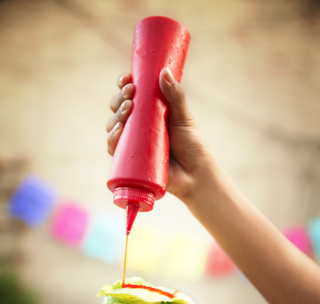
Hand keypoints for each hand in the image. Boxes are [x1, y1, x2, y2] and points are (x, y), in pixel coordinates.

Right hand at [106, 68, 216, 203]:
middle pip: (119, 109)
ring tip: (128, 109)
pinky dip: (112, 138)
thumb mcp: (184, 118)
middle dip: (120, 99)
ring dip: (116, 116)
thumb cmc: (192, 146)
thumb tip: (164, 71)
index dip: (124, 86)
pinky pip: (114, 149)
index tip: (127, 79)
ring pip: (114, 126)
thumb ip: (175, 96)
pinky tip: (118, 130)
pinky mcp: (130, 161)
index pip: (131, 96)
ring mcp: (133, 144)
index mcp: (149, 113)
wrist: (196, 175)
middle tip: (131, 93)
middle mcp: (138, 128)